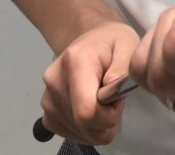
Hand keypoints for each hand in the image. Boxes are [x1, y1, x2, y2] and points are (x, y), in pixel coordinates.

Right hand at [39, 20, 139, 144]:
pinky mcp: (47, 112)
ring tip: (101, 100)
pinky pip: (70, 134)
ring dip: (97, 125)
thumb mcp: (128, 45)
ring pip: (79, 133)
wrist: (92, 40)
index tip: (118, 99)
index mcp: (75, 62)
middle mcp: (54, 81)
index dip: (109, 115)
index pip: (86, 111)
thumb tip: (112, 93)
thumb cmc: (111, 43)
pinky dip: (85, 129)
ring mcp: (47, 98)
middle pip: (83, 125)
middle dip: (106, 121)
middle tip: (112, 99)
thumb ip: (123, 68)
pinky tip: (90, 107)